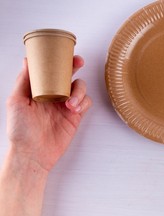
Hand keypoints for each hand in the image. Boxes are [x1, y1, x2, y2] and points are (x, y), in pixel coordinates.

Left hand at [6, 56, 91, 171]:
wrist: (33, 154)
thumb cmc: (21, 131)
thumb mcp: (16, 101)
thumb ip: (24, 81)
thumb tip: (28, 60)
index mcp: (40, 90)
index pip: (51, 71)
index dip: (59, 60)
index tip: (64, 52)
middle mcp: (54, 96)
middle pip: (69, 75)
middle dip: (75, 67)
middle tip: (78, 63)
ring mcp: (65, 106)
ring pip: (80, 88)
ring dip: (79, 91)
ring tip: (70, 103)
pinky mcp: (75, 117)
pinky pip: (86, 103)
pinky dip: (83, 102)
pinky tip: (74, 109)